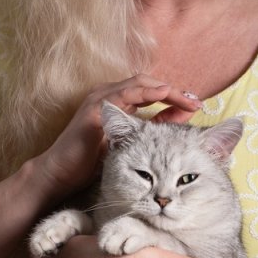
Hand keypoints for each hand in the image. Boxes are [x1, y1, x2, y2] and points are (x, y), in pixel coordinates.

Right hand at [35, 75, 200, 199]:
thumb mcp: (131, 145)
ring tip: (185, 99)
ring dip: (164, 90)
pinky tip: (161, 94)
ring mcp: (101, 100)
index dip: (175, 98)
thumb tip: (183, 119)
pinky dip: (144, 92)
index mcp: (119, 104)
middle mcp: (111, 97)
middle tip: (196, 103)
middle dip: (175, 92)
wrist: (61, 174)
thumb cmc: (92, 162)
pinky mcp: (94, 109)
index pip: (153, 93)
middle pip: (150, 84)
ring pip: (139, 84)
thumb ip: (154, 130)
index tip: (197, 107)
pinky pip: (122, 93)